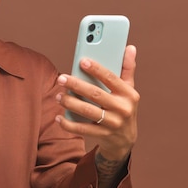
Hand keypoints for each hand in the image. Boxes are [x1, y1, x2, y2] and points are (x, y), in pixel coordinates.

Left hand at [55, 45, 139, 160]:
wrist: (125, 140)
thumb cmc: (124, 108)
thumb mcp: (129, 90)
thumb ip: (127, 69)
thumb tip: (130, 47)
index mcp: (128, 94)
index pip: (111, 78)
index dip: (96, 69)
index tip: (82, 61)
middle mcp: (122, 108)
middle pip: (95, 94)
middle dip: (76, 85)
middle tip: (61, 78)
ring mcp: (113, 123)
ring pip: (87, 111)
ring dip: (70, 103)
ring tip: (58, 96)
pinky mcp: (103, 135)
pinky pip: (82, 129)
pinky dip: (68, 124)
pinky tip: (59, 118)